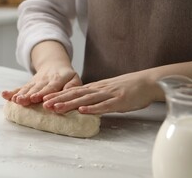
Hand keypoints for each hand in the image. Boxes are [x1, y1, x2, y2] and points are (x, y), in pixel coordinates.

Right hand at [2, 65, 81, 105]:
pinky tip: (4, 95)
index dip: (47, 94)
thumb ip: (73, 86)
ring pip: (27, 88)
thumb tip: (70, 96)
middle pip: (37, 88)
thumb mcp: (74, 78)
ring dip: (20, 94)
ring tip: (14, 100)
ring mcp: (35, 82)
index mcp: (58, 78)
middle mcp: (45, 80)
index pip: (52, 87)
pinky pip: (19, 88)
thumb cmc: (67, 77)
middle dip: (30, 95)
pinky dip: (12, 92)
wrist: (54, 64)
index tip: (42, 102)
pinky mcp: (28, 84)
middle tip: (24, 101)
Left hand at [42, 71, 163, 114]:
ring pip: (86, 99)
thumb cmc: (128, 87)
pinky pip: (105, 105)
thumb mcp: (107, 90)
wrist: (147, 81)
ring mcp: (108, 94)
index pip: (73, 90)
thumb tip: (80, 103)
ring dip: (70, 104)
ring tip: (56, 108)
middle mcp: (99, 89)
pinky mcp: (119, 100)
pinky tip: (82, 111)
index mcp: (95, 87)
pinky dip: (93, 108)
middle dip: (59, 99)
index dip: (58, 95)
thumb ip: (94, 95)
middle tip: (44, 104)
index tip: (45, 99)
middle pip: (75, 94)